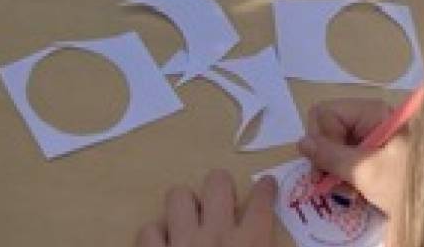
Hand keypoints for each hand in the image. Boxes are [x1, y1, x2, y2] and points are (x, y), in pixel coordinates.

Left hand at [136, 170, 276, 246]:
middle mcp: (215, 234)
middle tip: (220, 200)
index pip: (261, 204)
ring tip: (189, 219)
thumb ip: (265, 244)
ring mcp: (181, 242)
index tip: (266, 183)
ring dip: (184, 207)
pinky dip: (156, 236)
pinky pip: (149, 230)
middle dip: (219, 186)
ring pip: (178, 197)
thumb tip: (275, 241)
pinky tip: (164, 243)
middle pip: (216, 184)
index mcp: (250, 243)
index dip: (265, 190)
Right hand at [297, 99, 408, 221]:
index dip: (322, 139)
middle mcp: (369, 118)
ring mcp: (370, 136)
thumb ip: (331, 156)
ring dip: (334, 170)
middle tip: (331, 182)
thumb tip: (300, 143)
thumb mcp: (365, 171)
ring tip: (347, 191)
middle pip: (326, 128)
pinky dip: (344, 175)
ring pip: (332, 146)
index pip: (325, 113)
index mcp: (371, 111)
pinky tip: (354, 191)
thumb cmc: (403, 182)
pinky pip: (344, 158)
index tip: (329, 164)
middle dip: (325, 157)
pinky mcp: (371, 154)